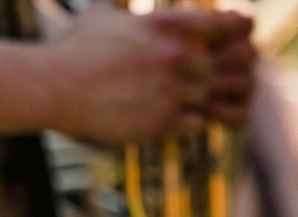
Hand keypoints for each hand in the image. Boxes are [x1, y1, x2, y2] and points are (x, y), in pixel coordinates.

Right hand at [43, 4, 254, 144]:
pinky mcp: (161, 124)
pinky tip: (195, 119)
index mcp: (167, 25)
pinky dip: (199, 121)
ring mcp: (172, 93)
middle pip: (229, 63)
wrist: (55, 88)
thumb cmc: (74, 50)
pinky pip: (200, 123)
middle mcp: (176, 57)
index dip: (240, 31)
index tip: (243, 37)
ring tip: (225, 102)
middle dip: (235, 68)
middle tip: (237, 74)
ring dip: (222, 98)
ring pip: (218, 96)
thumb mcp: (101, 11)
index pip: (225, 25)